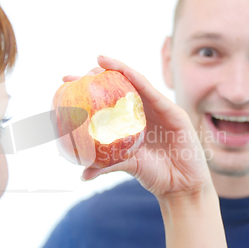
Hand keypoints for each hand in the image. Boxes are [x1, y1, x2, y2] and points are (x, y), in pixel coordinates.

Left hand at [66, 56, 213, 199]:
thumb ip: (106, 166)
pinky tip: (123, 71)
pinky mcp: (173, 111)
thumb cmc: (156, 175)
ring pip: (136, 83)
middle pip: (120, 87)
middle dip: (98, 76)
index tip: (65, 85)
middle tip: (74, 76)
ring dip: (118, 68)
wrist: (182, 186)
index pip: (108, 101)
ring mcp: (159, 110)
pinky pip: (152, 92)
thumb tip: (82, 175)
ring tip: (99, 61)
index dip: (88, 91)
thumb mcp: (127, 166)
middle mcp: (144, 113)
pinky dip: (137, 78)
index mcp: (132, 123)